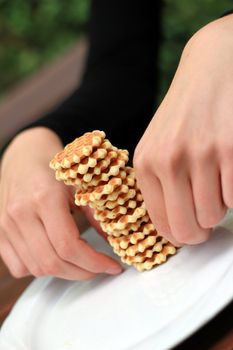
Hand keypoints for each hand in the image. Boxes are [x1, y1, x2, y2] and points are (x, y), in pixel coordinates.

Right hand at [0, 127, 121, 279]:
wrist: (23, 157)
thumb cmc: (53, 168)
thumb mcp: (80, 185)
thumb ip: (97, 215)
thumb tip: (116, 242)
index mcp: (44, 198)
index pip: (68, 246)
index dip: (94, 263)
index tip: (112, 266)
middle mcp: (20, 214)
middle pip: (52, 262)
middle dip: (83, 271)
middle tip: (100, 268)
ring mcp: (5, 225)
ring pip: (36, 268)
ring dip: (64, 272)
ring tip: (81, 262)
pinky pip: (20, 267)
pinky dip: (41, 269)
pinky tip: (56, 256)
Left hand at [134, 15, 232, 244]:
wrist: (211, 67)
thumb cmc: (185, 114)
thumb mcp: (158, 146)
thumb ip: (159, 185)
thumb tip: (173, 229)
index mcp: (146, 163)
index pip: (162, 226)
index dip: (180, 234)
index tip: (190, 228)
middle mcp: (169, 160)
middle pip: (188, 229)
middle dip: (200, 231)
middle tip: (206, 218)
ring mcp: (201, 154)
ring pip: (214, 215)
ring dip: (218, 205)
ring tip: (215, 181)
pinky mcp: (230, 149)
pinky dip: (232, 190)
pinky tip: (226, 169)